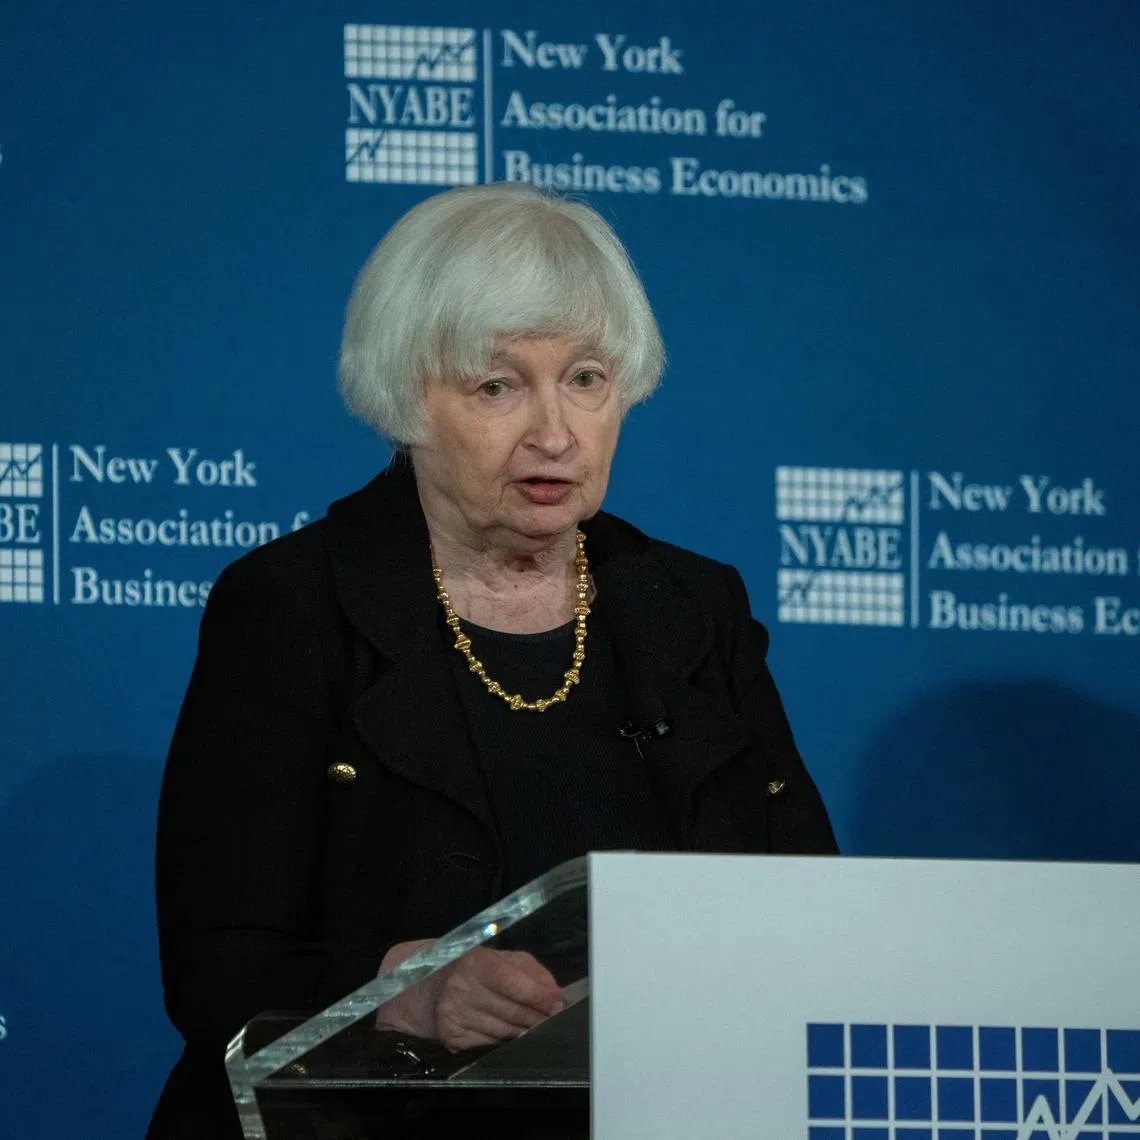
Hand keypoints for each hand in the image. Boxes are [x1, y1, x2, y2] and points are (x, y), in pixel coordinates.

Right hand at [376, 940, 563, 1050]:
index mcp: (476, 963)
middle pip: (513, 1012)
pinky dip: (504, 1041)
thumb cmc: (468, 968)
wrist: (423, 986)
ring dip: (524, 1031)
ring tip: (533, 1026)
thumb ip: (529, 971)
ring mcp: (456, 1016)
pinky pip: (490, 1045)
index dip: (541, 997)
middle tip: (553, 1018)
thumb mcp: (497, 958)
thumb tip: (555, 993)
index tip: (558, 1004)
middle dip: (538, 1017)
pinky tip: (509, 1034)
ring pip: (504, 1032)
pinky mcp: (452, 1038)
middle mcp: (463, 990)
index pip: (516, 985)